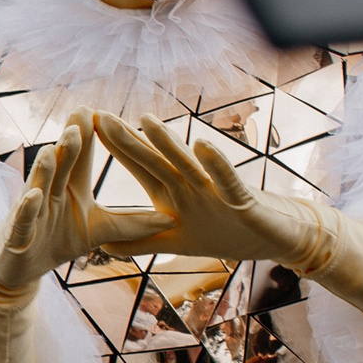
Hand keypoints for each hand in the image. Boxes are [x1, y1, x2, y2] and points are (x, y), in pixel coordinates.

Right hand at [0, 112, 170, 296]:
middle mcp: (48, 192)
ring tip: (53, 149)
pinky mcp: (18, 235)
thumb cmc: (58, 242)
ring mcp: (31, 212)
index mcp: (70, 189)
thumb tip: (171, 218)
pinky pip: (23, 219)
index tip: (104, 112)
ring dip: (45, 167)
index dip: (90, 137)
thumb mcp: (100, 232)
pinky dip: (28, 208)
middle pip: (60, 163)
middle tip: (81, 113)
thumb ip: (131, 223)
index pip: (81, 159)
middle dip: (70, 141)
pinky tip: (33, 195)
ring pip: (38, 184)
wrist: (20, 268)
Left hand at [90, 113, 327, 266]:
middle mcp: (191, 186)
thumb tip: (103, 246)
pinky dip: (217, 165)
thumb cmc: (228, 234)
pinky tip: (203, 144)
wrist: (276, 238)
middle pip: (155, 161)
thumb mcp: (178, 243)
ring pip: (187, 165)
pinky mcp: (242, 200)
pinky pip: (227, 181)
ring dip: (167, 144)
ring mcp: (215, 191)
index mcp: (174, 194)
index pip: (140, 168)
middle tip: (99, 116)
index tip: (86, 129)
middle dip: (128, 140)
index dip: (116, 150)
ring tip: (146, 120)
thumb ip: (142, 242)